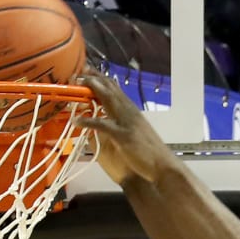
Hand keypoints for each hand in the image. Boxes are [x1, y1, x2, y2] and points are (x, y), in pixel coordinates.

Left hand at [77, 71, 175, 187]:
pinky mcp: (123, 136)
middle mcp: (129, 112)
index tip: (88, 72)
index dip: (100, 79)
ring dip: (90, 90)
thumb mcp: (137, 134)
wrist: (164, 166)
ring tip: (75, 84)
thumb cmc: (151, 153)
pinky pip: (102, 125)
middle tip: (77, 73)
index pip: (115, 88)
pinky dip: (88, 121)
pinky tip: (77, 120)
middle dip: (92, 78)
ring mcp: (126, 123)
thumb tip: (115, 123)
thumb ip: (125, 125)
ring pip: (107, 99)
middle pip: (109, 88)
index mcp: (132, 111)